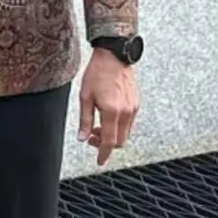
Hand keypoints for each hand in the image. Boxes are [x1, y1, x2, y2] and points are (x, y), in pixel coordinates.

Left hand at [77, 49, 138, 165]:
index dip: (103, 153)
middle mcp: (126, 112)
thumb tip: (81, 138)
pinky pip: (129, 123)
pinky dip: (119, 126)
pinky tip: (107, 117)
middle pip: (119, 141)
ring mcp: (133, 108)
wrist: (114, 56)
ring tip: (97, 125)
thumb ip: (84, 119)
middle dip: (105, 143)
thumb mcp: (85, 96)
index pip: (109, 141)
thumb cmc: (97, 73)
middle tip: (90, 136)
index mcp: (112, 111)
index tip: (99, 161)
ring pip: (125, 133)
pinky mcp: (136, 103)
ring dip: (112, 135)